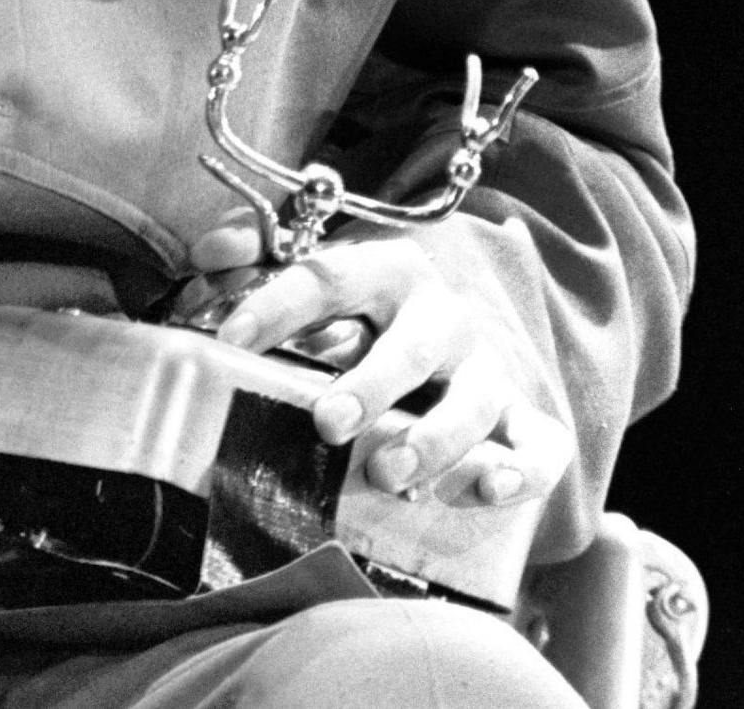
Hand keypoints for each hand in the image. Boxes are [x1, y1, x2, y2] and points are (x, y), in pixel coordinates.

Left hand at [193, 225, 572, 509]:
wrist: (476, 310)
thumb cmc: (375, 304)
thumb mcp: (324, 267)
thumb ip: (259, 256)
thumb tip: (207, 255)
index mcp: (385, 268)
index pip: (329, 278)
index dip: (278, 306)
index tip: (230, 341)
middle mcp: (441, 314)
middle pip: (410, 344)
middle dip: (372, 384)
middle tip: (327, 422)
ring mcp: (489, 368)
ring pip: (473, 400)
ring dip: (433, 437)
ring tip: (387, 473)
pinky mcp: (525, 418)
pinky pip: (537, 445)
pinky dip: (518, 469)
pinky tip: (484, 489)